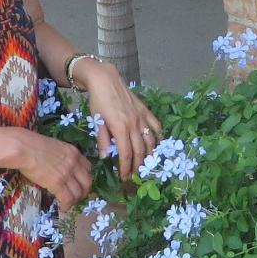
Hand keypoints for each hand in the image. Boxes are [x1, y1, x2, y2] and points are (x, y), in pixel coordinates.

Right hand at [12, 130, 92, 208]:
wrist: (25, 148)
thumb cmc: (33, 145)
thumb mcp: (55, 147)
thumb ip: (62, 156)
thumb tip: (59, 165)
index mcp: (74, 153)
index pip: (88, 168)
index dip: (85, 177)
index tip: (80, 183)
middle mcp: (74, 163)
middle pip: (87, 182)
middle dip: (84, 191)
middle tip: (78, 196)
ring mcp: (67, 174)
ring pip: (78, 192)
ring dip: (75, 200)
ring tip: (68, 204)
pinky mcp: (57, 184)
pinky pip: (67, 198)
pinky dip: (66, 205)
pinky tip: (62, 208)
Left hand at [79, 59, 163, 178]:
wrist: (106, 80)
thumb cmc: (98, 101)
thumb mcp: (97, 122)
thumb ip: (103, 140)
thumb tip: (106, 157)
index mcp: (120, 128)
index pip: (126, 154)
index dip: (126, 167)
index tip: (124, 177)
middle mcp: (134, 124)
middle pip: (140, 150)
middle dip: (137, 165)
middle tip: (133, 174)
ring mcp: (142, 117)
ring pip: (150, 140)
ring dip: (149, 154)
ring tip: (145, 163)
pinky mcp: (145, 111)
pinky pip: (156, 126)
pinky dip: (158, 136)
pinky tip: (156, 144)